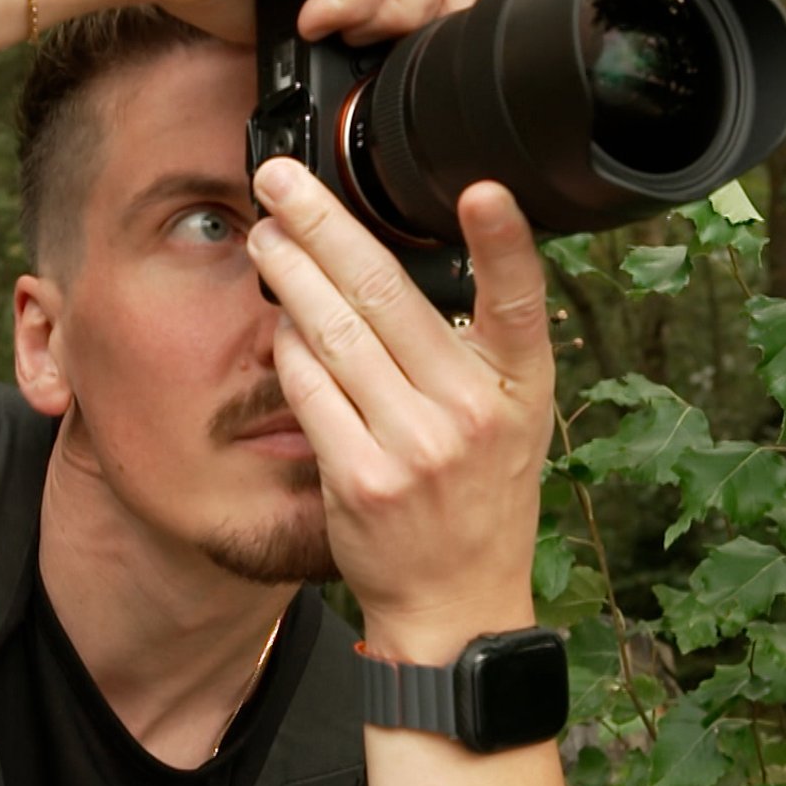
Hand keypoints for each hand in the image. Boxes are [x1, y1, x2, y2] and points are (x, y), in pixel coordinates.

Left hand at [244, 158, 555, 653]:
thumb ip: (473, 344)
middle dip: (324, 228)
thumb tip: (395, 261)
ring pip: (336, 334)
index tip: (484, 191)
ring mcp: (416, 446)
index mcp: (518, 384)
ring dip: (290, 275)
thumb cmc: (478, 495)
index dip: (506, 243)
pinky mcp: (362, 477)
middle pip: (386, 295)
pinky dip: (287, 350)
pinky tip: (276, 321)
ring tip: (266, 237)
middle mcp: (472, 411)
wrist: (456, 603)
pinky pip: (310, 391)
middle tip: (282, 183)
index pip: (519, 302)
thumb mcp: (510, 416)